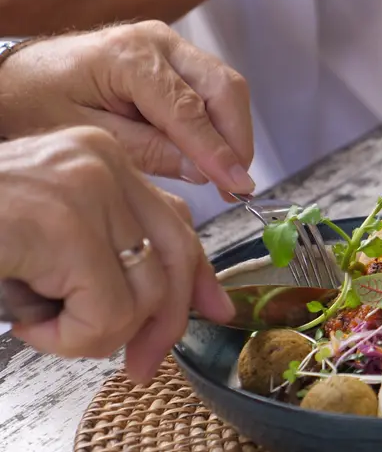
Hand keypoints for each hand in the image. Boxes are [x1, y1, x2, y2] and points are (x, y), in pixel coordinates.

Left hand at [0, 21, 254, 196]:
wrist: (16, 74)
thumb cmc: (34, 102)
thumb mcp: (84, 135)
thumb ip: (145, 151)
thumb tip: (202, 170)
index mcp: (127, 56)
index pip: (189, 110)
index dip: (218, 152)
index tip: (238, 186)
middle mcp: (156, 41)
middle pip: (223, 88)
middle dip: (237, 139)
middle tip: (237, 185)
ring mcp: (169, 45)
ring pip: (225, 87)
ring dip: (233, 131)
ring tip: (226, 175)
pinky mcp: (174, 57)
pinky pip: (212, 88)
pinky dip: (220, 122)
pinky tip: (211, 153)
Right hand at [2, 127, 234, 381]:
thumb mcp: (50, 246)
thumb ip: (111, 255)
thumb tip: (182, 305)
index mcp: (98, 159)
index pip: (175, 221)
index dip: (198, 275)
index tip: (213, 311)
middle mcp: (100, 161)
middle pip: (173, 256)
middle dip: (162, 322)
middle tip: (137, 363)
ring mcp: (83, 185)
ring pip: (142, 294)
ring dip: (92, 331)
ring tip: (39, 319)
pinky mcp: (62, 222)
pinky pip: (106, 311)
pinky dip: (68, 337)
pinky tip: (27, 319)